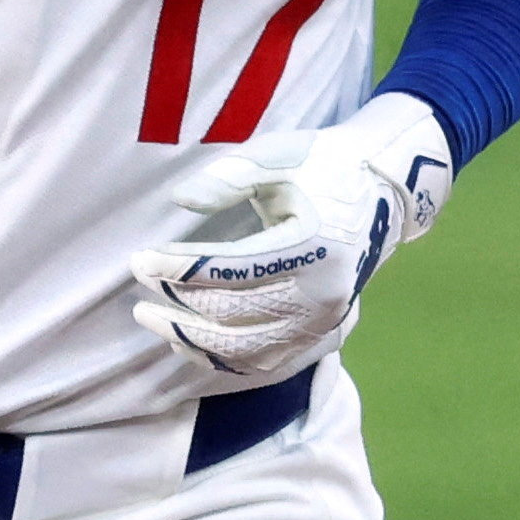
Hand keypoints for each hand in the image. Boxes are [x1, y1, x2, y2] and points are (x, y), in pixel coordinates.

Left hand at [128, 93, 452, 377]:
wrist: (382, 192)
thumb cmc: (324, 166)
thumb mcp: (278, 156)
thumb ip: (229, 176)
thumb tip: (181, 201)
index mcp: (313, 245)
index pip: (228, 269)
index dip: (177, 269)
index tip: (140, 260)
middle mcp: (322, 294)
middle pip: (233, 314)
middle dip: (177, 305)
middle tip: (138, 291)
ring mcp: (326, 321)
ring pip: (246, 348)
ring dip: (193, 340)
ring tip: (152, 320)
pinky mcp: (324, 335)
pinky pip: (268, 363)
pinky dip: (224, 360)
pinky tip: (190, 345)